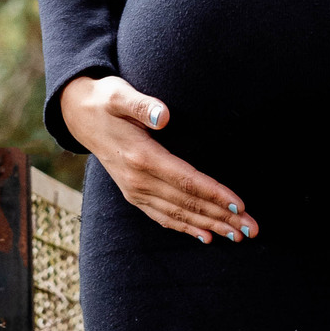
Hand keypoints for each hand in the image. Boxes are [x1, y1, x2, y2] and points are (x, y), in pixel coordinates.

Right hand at [59, 75, 257, 243]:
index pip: (186, 181)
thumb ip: (142, 104)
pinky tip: (206, 236)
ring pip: (178, 215)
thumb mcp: (118, 94)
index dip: (214, 194)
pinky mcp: (133, 193)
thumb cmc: (105, 99)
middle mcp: (138, 180)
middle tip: (252, 229)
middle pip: (187, 203)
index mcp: (141, 157)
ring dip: (210, 226)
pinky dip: (185, 228)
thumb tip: (165, 115)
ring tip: (238, 236)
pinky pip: (163, 216)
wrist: (78, 114)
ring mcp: (134, 190)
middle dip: (222, 217)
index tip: (240, 204)